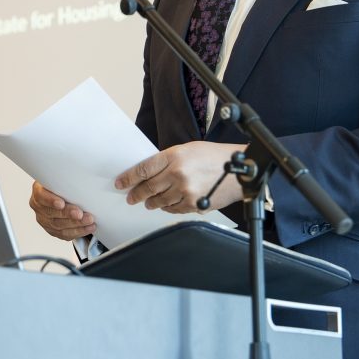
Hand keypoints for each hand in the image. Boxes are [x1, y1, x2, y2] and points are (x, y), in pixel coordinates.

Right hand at [29, 181, 96, 239]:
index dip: (50, 200)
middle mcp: (39, 206)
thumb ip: (69, 175)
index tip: (61, 203)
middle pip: (51, 213)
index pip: (41, 196)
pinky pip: (64, 234)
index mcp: (39, 191)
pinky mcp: (52, 229)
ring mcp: (44, 219)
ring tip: (89, 220)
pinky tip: (88, 227)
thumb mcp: (61, 175)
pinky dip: (78, 232)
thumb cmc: (62, 183)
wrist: (61, 193)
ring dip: (76, 224)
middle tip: (80, 213)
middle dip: (68, 214)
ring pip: (59, 226)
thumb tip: (91, 168)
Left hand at [114, 141, 244, 213]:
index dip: (129, 178)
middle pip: (148, 188)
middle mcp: (178, 174)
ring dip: (151, 202)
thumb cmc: (213, 156)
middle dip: (136, 194)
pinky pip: (174, 209)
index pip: (143, 169)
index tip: (121, 183)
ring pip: (160, 201)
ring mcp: (186, 191)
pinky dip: (167, 207)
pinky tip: (165, 205)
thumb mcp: (187, 150)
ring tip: (147, 202)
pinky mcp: (194, 204)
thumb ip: (168, 160)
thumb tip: (150, 173)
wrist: (237, 170)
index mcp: (174, 156)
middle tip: (130, 197)